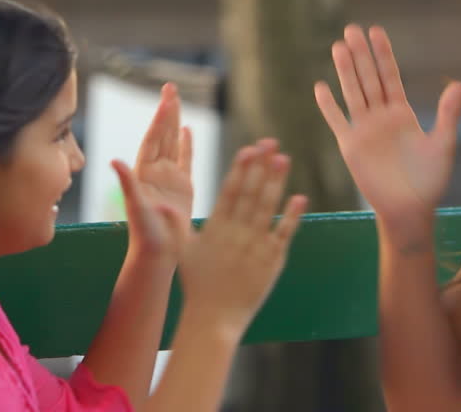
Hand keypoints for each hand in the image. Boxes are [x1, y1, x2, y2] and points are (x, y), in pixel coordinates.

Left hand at [112, 83, 192, 262]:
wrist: (158, 253)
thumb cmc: (145, 234)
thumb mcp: (136, 207)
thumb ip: (127, 183)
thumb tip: (114, 160)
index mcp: (143, 173)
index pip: (153, 139)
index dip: (159, 118)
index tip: (166, 98)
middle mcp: (154, 172)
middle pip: (162, 134)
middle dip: (166, 111)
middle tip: (170, 87)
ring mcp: (168, 178)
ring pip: (173, 143)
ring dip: (174, 122)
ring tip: (176, 100)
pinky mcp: (182, 188)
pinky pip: (185, 160)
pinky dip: (186, 144)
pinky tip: (187, 129)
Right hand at [165, 141, 307, 332]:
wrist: (215, 317)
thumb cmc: (197, 283)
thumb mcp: (181, 251)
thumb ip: (176, 225)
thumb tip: (161, 205)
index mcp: (216, 227)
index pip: (230, 191)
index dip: (240, 168)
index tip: (248, 149)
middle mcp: (237, 233)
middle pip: (251, 192)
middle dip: (261, 166)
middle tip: (271, 142)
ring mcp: (256, 246)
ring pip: (268, 208)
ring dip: (276, 182)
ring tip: (284, 159)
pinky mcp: (272, 260)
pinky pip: (284, 234)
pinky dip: (292, 216)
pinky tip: (299, 197)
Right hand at [315, 24, 460, 218]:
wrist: (408, 208)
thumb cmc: (429, 180)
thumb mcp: (443, 144)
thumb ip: (446, 115)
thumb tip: (457, 84)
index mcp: (403, 113)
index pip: (390, 76)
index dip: (383, 54)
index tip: (376, 31)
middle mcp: (380, 117)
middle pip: (368, 78)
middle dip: (360, 54)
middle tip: (351, 29)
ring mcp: (363, 130)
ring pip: (352, 93)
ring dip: (344, 71)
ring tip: (337, 47)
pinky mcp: (350, 146)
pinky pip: (337, 121)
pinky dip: (328, 105)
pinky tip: (320, 87)